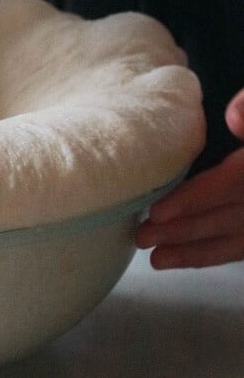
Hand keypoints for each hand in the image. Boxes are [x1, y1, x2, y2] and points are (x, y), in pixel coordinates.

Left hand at [135, 89, 243, 268]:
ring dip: (198, 251)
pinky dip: (219, 252)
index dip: (195, 199)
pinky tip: (190, 255)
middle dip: (186, 230)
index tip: (158, 211)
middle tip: (142, 238)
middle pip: (230, 217)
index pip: (231, 183)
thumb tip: (232, 117)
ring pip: (239, 239)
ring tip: (158, 259)